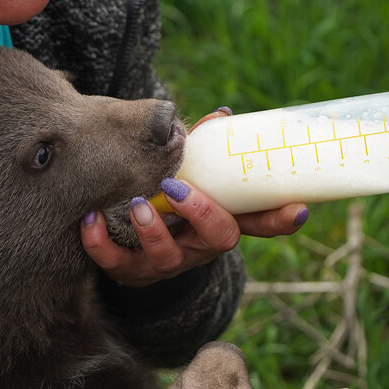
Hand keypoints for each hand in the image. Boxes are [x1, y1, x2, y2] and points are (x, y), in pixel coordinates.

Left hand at [81, 108, 308, 287]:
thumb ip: (202, 151)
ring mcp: (166, 263)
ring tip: (136, 205)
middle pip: (219, 239)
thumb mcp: (187, 175)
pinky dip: (100, 243)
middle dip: (201, 212)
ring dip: (152, 230)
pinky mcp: (130, 272)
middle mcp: (198, 247)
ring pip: (167, 257)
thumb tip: (221, 116)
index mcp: (220, 221)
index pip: (260, 222)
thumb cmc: (163, 199)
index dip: (280, 219)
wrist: (123, 243)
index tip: (298, 210)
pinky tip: (90, 219)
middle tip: (175, 186)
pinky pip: (115, 265)